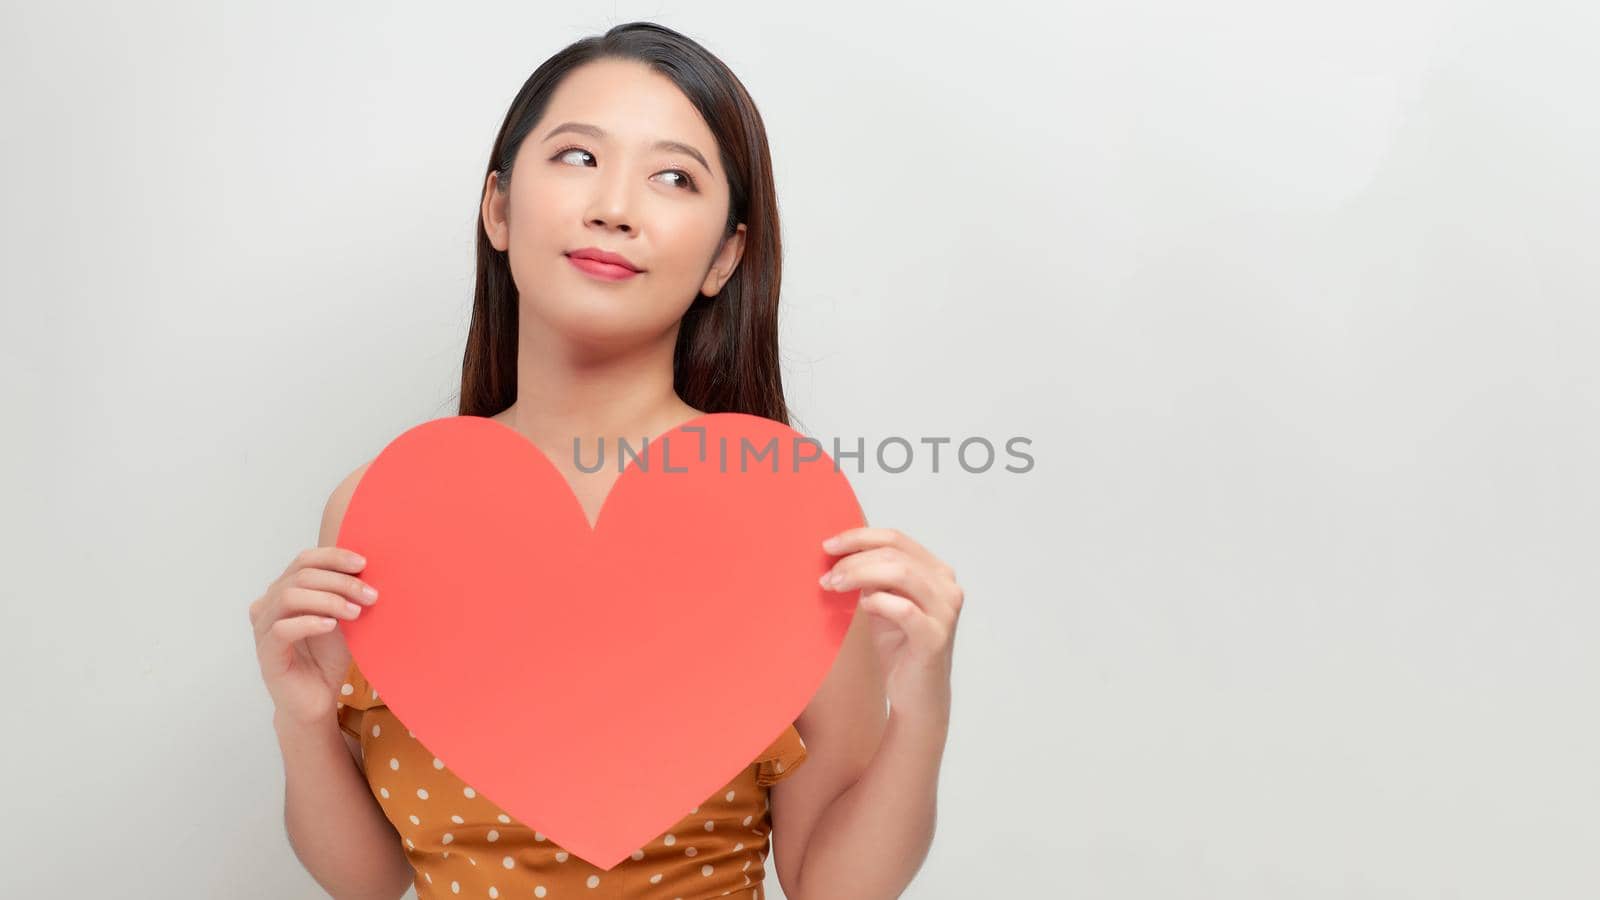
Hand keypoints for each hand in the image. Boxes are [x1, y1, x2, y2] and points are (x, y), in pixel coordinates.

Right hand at [248, 546, 377, 727]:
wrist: (318, 700)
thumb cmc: (328, 657)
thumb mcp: (343, 619)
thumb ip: (347, 594)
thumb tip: (370, 569)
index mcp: (285, 590)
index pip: (305, 560)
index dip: (334, 557)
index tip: (364, 564)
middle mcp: (269, 604)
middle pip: (301, 576)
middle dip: (340, 582)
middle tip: (370, 595)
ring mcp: (263, 628)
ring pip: (289, 597)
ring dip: (328, 600)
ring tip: (356, 612)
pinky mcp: (266, 654)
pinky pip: (280, 629)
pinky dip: (309, 622)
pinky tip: (331, 625)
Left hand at [819, 527, 962, 721]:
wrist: (917, 697)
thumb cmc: (899, 648)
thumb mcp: (883, 603)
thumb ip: (874, 577)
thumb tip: (842, 552)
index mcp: (937, 572)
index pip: (896, 538)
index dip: (859, 537)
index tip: (829, 545)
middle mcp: (948, 587)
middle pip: (895, 552)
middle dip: (854, 558)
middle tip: (827, 574)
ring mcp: (945, 611)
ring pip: (901, 573)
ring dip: (860, 574)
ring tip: (834, 585)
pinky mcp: (935, 637)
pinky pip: (903, 608)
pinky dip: (878, 602)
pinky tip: (863, 607)